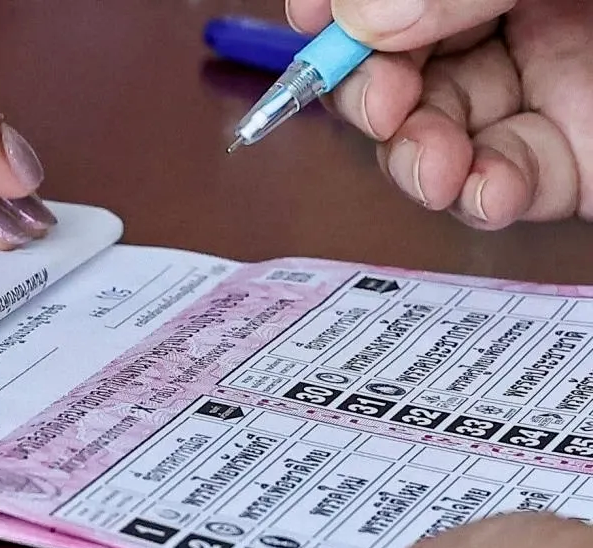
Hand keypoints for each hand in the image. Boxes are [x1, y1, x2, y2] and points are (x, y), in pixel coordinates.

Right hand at [285, 0, 592, 229]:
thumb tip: (363, 20)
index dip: (338, 14)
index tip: (308, 23)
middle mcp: (511, 28)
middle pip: (396, 72)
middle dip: (368, 96)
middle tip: (379, 107)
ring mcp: (538, 97)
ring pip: (433, 138)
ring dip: (413, 161)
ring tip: (432, 167)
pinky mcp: (571, 164)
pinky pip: (503, 188)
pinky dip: (481, 201)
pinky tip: (486, 191)